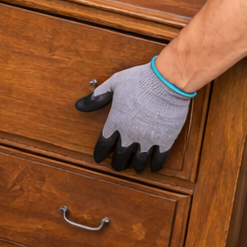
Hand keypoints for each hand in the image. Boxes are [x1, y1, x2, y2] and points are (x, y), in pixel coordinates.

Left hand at [74, 59, 192, 172]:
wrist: (166, 81)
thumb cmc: (140, 79)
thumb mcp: (114, 83)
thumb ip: (97, 96)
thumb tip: (79, 105)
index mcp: (115, 121)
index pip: (103, 144)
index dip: (100, 153)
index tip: (99, 159)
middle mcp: (129, 134)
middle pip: (120, 156)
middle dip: (118, 163)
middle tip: (118, 166)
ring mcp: (147, 139)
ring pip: (138, 160)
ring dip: (135, 166)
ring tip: (135, 168)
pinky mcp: (165, 139)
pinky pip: (159, 158)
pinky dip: (155, 164)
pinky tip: (153, 167)